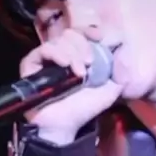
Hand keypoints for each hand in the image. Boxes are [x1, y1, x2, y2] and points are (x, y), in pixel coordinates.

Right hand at [20, 29, 121, 144]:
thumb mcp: (111, 89)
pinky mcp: (31, 63)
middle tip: (90, 63)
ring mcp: (45, 59)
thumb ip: (120, 70)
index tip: (99, 37)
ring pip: (59, 40)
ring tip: (80, 73)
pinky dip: (58, 54)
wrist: (65, 124)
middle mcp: (61, 55)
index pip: (82, 33)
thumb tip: (125, 48)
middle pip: (71, 34)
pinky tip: (67, 66)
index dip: (90, 31)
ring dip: (73, 53)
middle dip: (83, 45)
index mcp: (78, 56)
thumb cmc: (85, 108)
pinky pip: (44, 49)